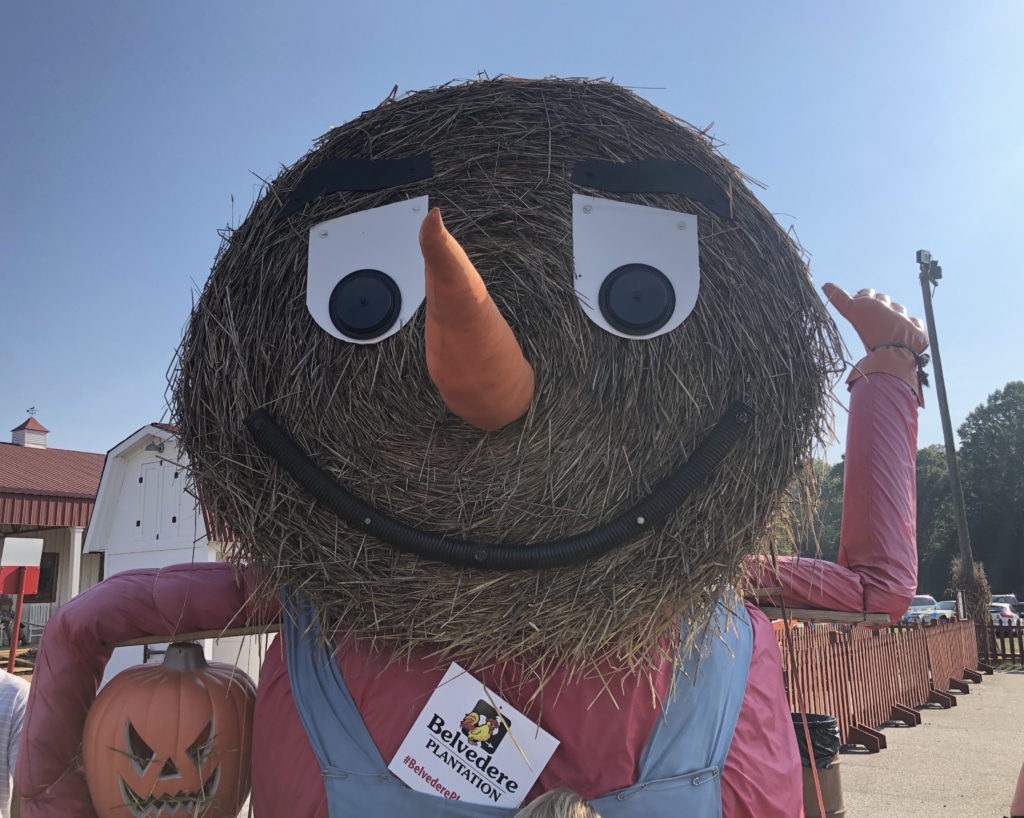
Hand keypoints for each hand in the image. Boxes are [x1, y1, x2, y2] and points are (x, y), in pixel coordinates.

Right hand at [822, 283, 928, 405]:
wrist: (894, 351)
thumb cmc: (871, 333)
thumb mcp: (853, 314)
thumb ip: (840, 299)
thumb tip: (825, 284)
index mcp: (874, 305)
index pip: (867, 293)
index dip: (863, 295)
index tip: (859, 298)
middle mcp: (890, 310)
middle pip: (884, 300)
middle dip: (879, 302)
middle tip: (872, 310)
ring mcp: (905, 321)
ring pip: (900, 310)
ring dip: (895, 313)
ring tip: (889, 322)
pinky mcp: (918, 333)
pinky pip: (916, 324)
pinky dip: (912, 325)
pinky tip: (907, 330)